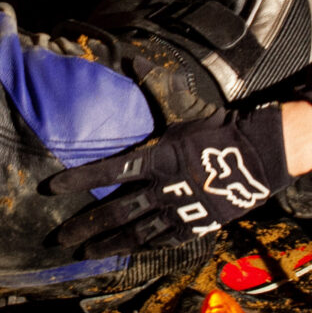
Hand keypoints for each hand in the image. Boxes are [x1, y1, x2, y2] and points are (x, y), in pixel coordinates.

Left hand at [47, 108, 293, 257]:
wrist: (259, 155)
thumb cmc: (219, 129)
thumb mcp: (186, 106)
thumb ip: (156, 86)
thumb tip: (132, 59)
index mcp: (156, 158)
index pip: (108, 170)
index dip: (79, 179)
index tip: (52, 188)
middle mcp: (161, 188)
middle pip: (115, 211)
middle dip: (85, 225)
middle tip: (60, 238)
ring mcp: (177, 209)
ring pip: (134, 233)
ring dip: (107, 244)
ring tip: (85, 253)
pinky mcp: (194, 224)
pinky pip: (161, 239)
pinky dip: (141, 246)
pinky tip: (126, 251)